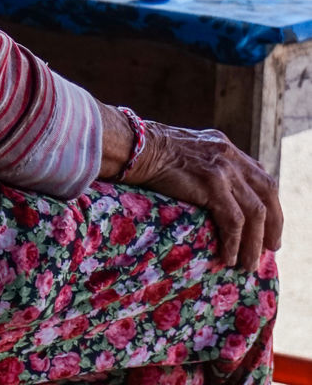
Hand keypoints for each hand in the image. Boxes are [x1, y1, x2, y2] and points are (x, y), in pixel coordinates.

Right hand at [124, 120, 282, 270]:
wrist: (135, 146)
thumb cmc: (151, 153)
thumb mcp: (187, 153)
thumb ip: (204, 166)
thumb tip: (211, 195)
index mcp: (224, 146)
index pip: (260, 175)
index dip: (269, 202)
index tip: (268, 225)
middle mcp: (229, 154)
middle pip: (268, 191)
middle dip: (274, 223)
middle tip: (271, 249)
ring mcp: (222, 167)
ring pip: (255, 211)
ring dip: (255, 242)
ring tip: (250, 264)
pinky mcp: (211, 182)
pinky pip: (233, 220)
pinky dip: (235, 242)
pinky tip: (230, 256)